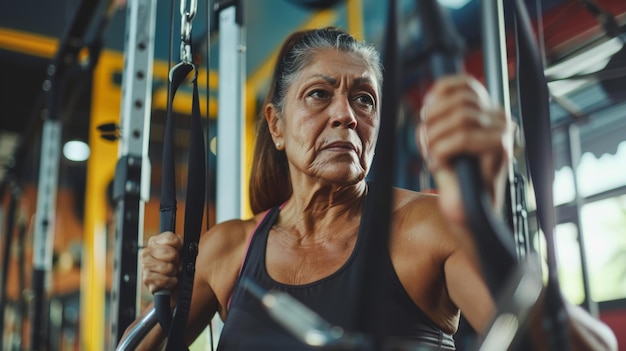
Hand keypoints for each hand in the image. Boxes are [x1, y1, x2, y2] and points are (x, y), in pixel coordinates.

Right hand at [141, 231, 182, 294]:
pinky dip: (171, 282)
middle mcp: (146, 252)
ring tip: (171, 272)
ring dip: (174, 272)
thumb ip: (182, 243)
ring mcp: (144, 265)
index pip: (171, 239)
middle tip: (175, 264)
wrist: (170, 285)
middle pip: (172, 254)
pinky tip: (168, 280)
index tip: (179, 251)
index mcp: (155, 241)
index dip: (179, 247)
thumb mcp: (181, 250)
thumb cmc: (175, 265)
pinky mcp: (146, 279)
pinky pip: (165, 280)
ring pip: (169, 268)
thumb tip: (188, 246)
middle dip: (177, 261)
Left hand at [417, 75, 514, 224]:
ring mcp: (504, 133)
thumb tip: (427, 107)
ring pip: (461, 118)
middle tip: (425, 142)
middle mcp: (500, 117)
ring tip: (431, 155)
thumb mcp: (440, 143)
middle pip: (460, 100)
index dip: (440, 92)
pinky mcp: (502, 150)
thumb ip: (435, 122)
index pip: (466, 84)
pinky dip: (443, 149)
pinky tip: (438, 164)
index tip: (425, 112)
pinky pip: (464, 138)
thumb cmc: (455, 180)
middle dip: (434, 120)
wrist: (468, 213)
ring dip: (437, 137)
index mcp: (487, 112)